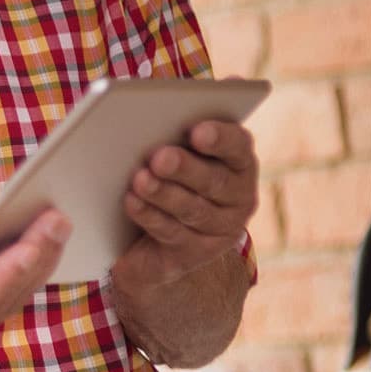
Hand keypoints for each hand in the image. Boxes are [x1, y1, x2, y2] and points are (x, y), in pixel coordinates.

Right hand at [0, 209, 69, 353]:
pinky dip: (26, 271)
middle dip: (34, 259)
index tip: (33, 240)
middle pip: (1, 300)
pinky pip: (5, 299)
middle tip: (58, 219)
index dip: (6, 272)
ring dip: (38, 264)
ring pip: (10, 301)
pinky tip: (40, 244)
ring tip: (57, 225)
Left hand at [111, 119, 258, 288]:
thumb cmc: (169, 175)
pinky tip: (132, 202)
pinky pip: (173, 233)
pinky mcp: (196, 252)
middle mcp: (238, 196)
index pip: (238, 146)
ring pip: (193, 210)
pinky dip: (150, 216)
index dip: (220, 138)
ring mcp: (221, 228)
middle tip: (160, 157)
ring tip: (140, 180)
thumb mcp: (176, 153)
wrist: (165, 234)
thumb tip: (145, 119)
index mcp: (238, 162)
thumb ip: (171, 136)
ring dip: (164, 194)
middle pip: (214, 181)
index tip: (198, 131)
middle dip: (185, 168)